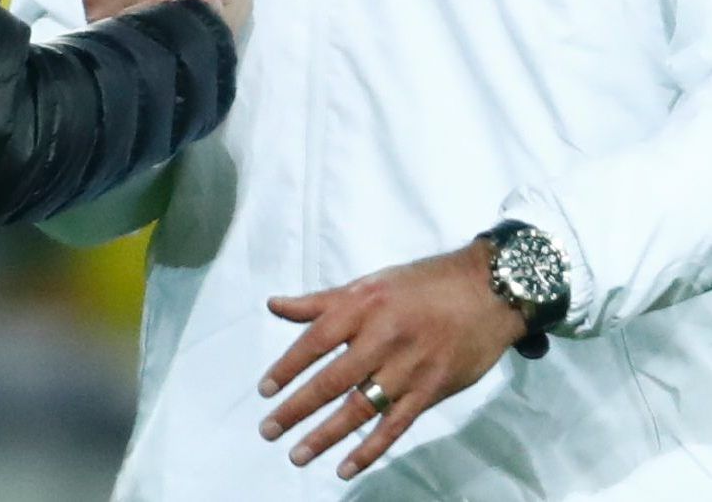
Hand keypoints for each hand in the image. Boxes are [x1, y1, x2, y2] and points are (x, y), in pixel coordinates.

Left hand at [257, 241, 526, 480]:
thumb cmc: (421, 284)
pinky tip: (346, 466)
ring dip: (326, 435)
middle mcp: (382, 338)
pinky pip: (395, 425)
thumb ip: (321, 301)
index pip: (315, 340)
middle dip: (298, 408)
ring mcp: (409, 368)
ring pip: (361, 408)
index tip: (264, 390)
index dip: (288, 367)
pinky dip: (370, 449)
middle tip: (269, 430)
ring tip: (297, 455)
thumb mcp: (369, 283)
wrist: (486, 292)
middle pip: (333, 379)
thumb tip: (273, 305)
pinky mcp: (432, 390)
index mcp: (362, 306)